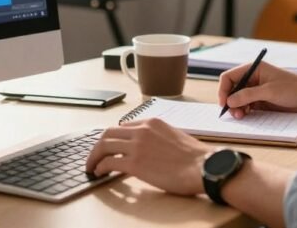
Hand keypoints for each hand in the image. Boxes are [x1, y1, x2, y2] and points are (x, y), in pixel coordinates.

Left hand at [84, 118, 210, 195]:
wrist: (204, 166)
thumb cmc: (196, 157)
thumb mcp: (174, 136)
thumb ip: (157, 137)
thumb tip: (149, 147)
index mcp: (152, 122)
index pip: (123, 126)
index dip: (113, 138)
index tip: (109, 147)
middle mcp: (141, 130)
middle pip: (108, 133)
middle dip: (98, 145)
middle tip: (94, 156)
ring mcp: (137, 146)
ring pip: (104, 146)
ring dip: (94, 157)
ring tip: (92, 166)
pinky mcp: (135, 164)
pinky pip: (109, 163)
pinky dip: (100, 167)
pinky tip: (99, 173)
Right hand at [218, 61, 296, 119]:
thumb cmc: (294, 89)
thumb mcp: (269, 92)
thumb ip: (247, 95)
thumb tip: (229, 100)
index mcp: (254, 69)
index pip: (230, 77)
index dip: (224, 89)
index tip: (224, 103)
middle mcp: (253, 77)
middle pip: (232, 88)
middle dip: (230, 101)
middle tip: (234, 114)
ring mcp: (257, 89)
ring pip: (238, 98)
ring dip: (236, 107)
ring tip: (241, 117)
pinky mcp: (262, 99)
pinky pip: (247, 105)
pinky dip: (244, 111)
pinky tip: (246, 116)